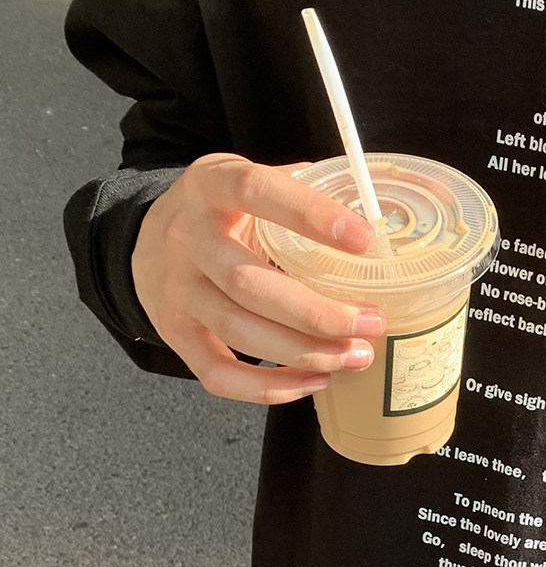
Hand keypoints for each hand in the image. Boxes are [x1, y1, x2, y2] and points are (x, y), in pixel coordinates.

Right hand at [131, 152, 385, 404]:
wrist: (146, 238)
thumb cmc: (223, 211)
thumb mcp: (251, 179)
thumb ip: (305, 189)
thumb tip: (378, 206)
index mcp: (212, 184)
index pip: (257, 192)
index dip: (311, 215)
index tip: (365, 241)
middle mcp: (185, 237)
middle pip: (249, 283)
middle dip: (318, 312)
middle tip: (372, 323)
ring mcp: (175, 289)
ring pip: (238, 330)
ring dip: (303, 352)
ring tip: (355, 356)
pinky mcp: (173, 333)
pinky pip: (217, 373)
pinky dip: (267, 387)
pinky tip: (313, 382)